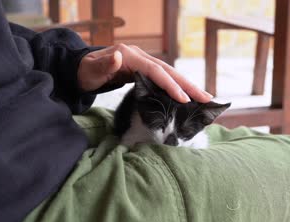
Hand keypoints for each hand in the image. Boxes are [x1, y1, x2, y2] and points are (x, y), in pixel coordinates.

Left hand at [77, 44, 212, 102]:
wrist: (82, 69)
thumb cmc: (85, 72)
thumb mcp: (90, 70)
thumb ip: (103, 65)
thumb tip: (118, 56)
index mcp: (130, 55)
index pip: (155, 70)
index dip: (170, 84)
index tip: (184, 99)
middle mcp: (140, 56)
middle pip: (168, 70)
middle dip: (188, 85)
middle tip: (207, 98)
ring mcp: (143, 62)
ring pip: (169, 74)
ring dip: (186, 86)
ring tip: (204, 98)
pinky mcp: (143, 70)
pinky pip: (164, 78)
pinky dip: (176, 86)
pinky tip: (186, 96)